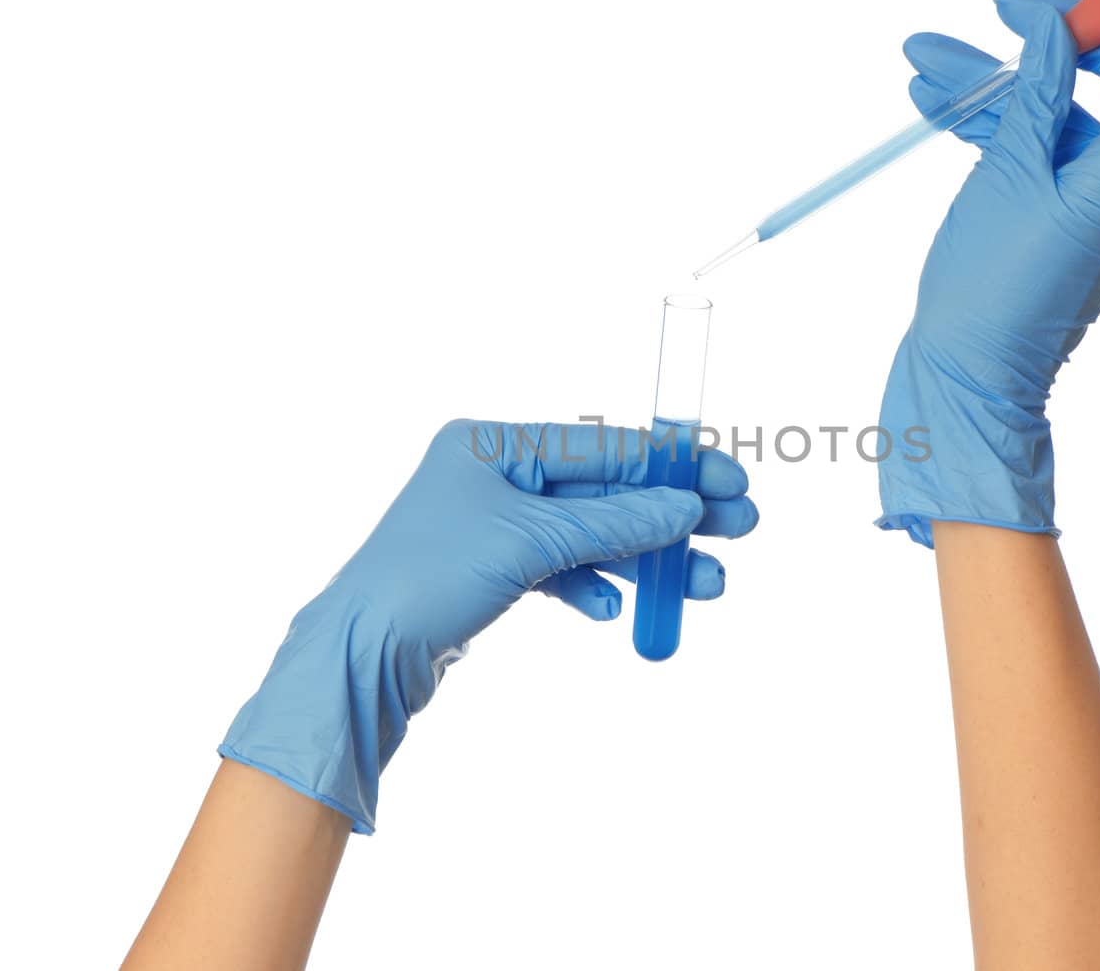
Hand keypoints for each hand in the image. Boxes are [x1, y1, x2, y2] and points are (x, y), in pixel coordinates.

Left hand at [221, 419, 758, 831]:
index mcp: (493, 443)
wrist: (360, 656)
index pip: (604, 444)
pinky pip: (561, 570)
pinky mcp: (492, 572)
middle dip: (672, 515)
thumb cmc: (428, 579)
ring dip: (647, 560)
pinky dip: (594, 587)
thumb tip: (684, 507)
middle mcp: (494, 476)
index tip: (730, 478)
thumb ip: (614, 524)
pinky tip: (618, 611)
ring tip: (706, 586)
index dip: (672, 463)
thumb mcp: (531, 544)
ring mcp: (493, 525)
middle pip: (605, 490)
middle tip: (739, 529)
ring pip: (591, 536)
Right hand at [878, 0, 1099, 544]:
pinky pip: (1026, 150)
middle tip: (1001, 2)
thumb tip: (1060, 25)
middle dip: (1052, 34)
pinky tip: (932, 100)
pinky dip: (984, 122)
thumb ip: (1036, 94)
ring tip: (922, 57)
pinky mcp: (1045, 216)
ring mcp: (1081, 201)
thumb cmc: (990, 292)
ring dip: (992, 80)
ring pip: (1050, 112)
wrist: (963, 377)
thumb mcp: (1007, 176)